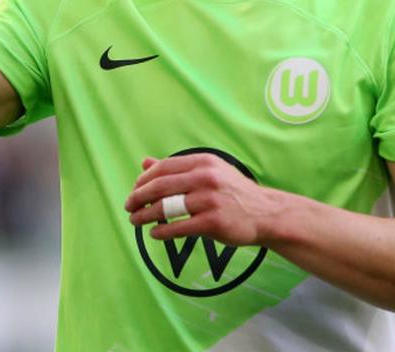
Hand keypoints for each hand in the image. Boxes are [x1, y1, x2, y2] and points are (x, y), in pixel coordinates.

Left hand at [124, 153, 282, 246]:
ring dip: (145, 215)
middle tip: (129, 206)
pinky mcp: (213, 222)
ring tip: (135, 220)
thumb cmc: (233, 192)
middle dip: (139, 197)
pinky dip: (162, 231)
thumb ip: (177, 168)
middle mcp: (206, 178)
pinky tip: (154, 233)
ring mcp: (210, 200)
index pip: (164, 168)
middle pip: (160, 186)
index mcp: (203, 162)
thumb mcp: (209, 172)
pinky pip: (179, 227)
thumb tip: (145, 162)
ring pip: (166, 207)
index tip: (135, 189)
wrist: (266, 213)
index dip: (144, 180)